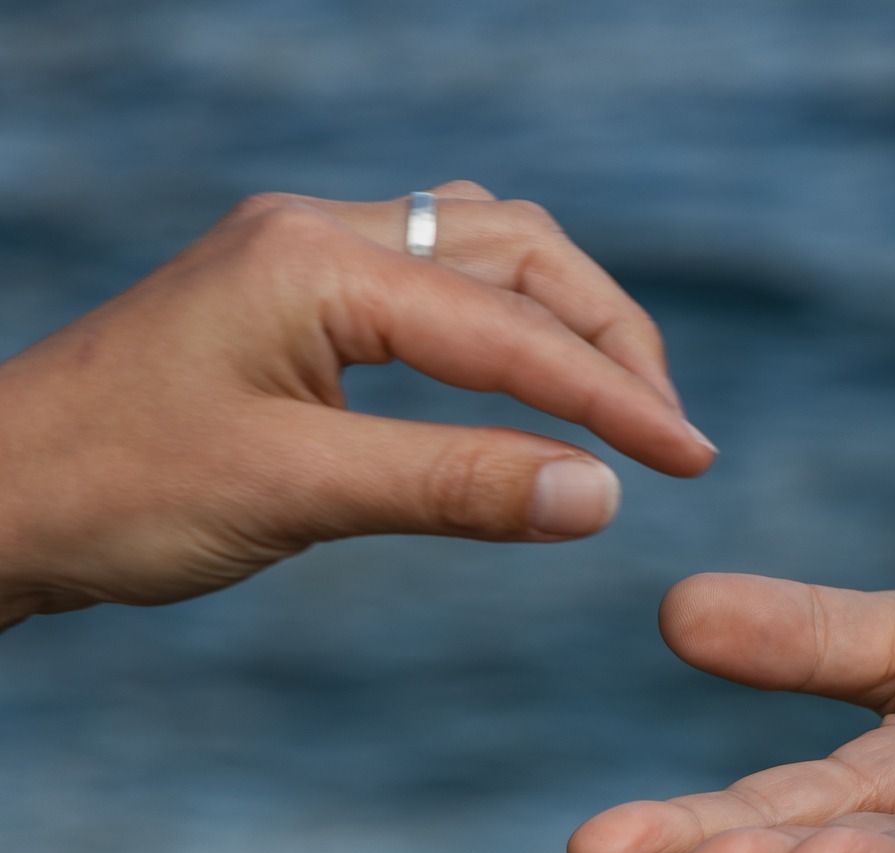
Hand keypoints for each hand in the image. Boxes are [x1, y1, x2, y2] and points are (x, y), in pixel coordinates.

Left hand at [0, 181, 714, 625]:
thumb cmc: (117, 492)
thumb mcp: (297, 495)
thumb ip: (456, 486)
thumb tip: (603, 497)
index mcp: (314, 263)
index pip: (509, 327)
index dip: (615, 398)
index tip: (694, 463)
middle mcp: (318, 232)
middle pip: (522, 256)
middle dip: (612, 343)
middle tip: (676, 439)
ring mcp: (306, 252)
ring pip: (489, 252)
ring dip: (571, 322)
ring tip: (627, 408)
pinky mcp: (298, 290)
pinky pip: (442, 278)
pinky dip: (514, 322)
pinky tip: (538, 376)